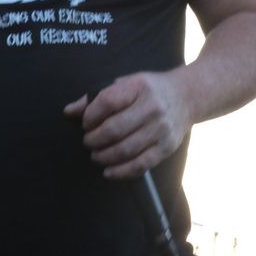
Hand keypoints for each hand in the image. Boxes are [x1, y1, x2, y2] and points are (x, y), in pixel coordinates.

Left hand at [64, 70, 190, 178]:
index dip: (90, 116)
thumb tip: (68, 112)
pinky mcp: (167, 147)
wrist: (186, 96)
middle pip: (115, 129)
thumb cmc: (149, 90)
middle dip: (94, 139)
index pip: (107, 103)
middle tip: (87, 142)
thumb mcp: (125, 84)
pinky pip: (141, 164)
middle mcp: (152, 108)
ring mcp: (161, 129)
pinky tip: (109, 171)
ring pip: (126, 149)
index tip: (85, 124)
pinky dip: (122, 171)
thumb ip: (97, 97)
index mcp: (138, 87)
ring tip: (96, 155)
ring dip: (104, 156)